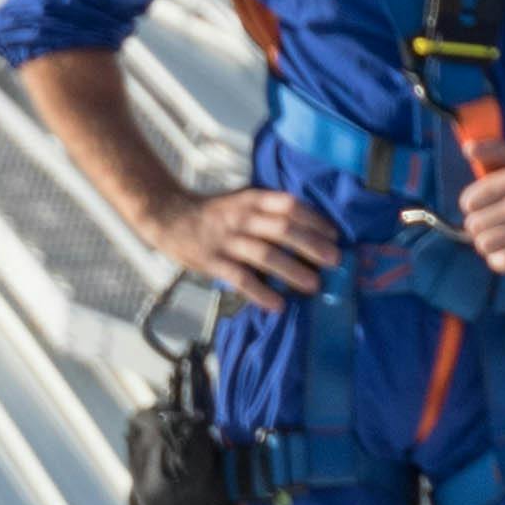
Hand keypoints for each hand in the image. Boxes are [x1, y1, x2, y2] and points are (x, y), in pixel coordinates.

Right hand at [164, 182, 338, 304]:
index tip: (334, 235)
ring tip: (314, 284)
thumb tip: (309, 231)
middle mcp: (242, 217)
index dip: (314, 219)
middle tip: (334, 260)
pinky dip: (260, 293)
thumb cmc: (215, 213)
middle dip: (311, 245)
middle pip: (282, 229)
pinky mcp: (212, 262)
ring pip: (265, 255)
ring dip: (292, 270)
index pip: (289, 205)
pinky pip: (240, 278)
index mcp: (252, 200)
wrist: (169, 217)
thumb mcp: (242, 201)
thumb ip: (269, 212)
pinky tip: (277, 305)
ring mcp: (226, 240)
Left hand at [456, 133, 504, 275]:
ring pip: (484, 244)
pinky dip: (499, 258)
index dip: (470, 204)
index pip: (469, 201)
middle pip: (473, 225)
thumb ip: (494, 149)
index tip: (479, 204)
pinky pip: (499, 261)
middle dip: (478, 225)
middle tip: (492, 221)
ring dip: (487, 242)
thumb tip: (467, 148)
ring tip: (498, 235)